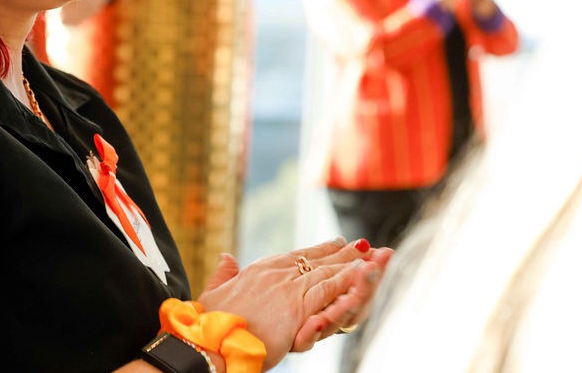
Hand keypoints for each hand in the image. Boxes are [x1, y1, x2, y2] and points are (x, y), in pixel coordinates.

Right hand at [197, 238, 392, 369]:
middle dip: (345, 253)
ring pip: (327, 273)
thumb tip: (226, 256)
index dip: (321, 249)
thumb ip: (224, 273)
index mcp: (260, 269)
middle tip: (367, 245)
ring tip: (374, 257)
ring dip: (352, 265)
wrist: (208, 339)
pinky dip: (347, 281)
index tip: (339, 242)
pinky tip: (363, 275)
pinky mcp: (296, 308)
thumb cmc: (208, 321)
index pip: (298, 255)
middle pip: (318, 260)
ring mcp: (287, 289)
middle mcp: (276, 274)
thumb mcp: (215, 292)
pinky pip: (327, 291)